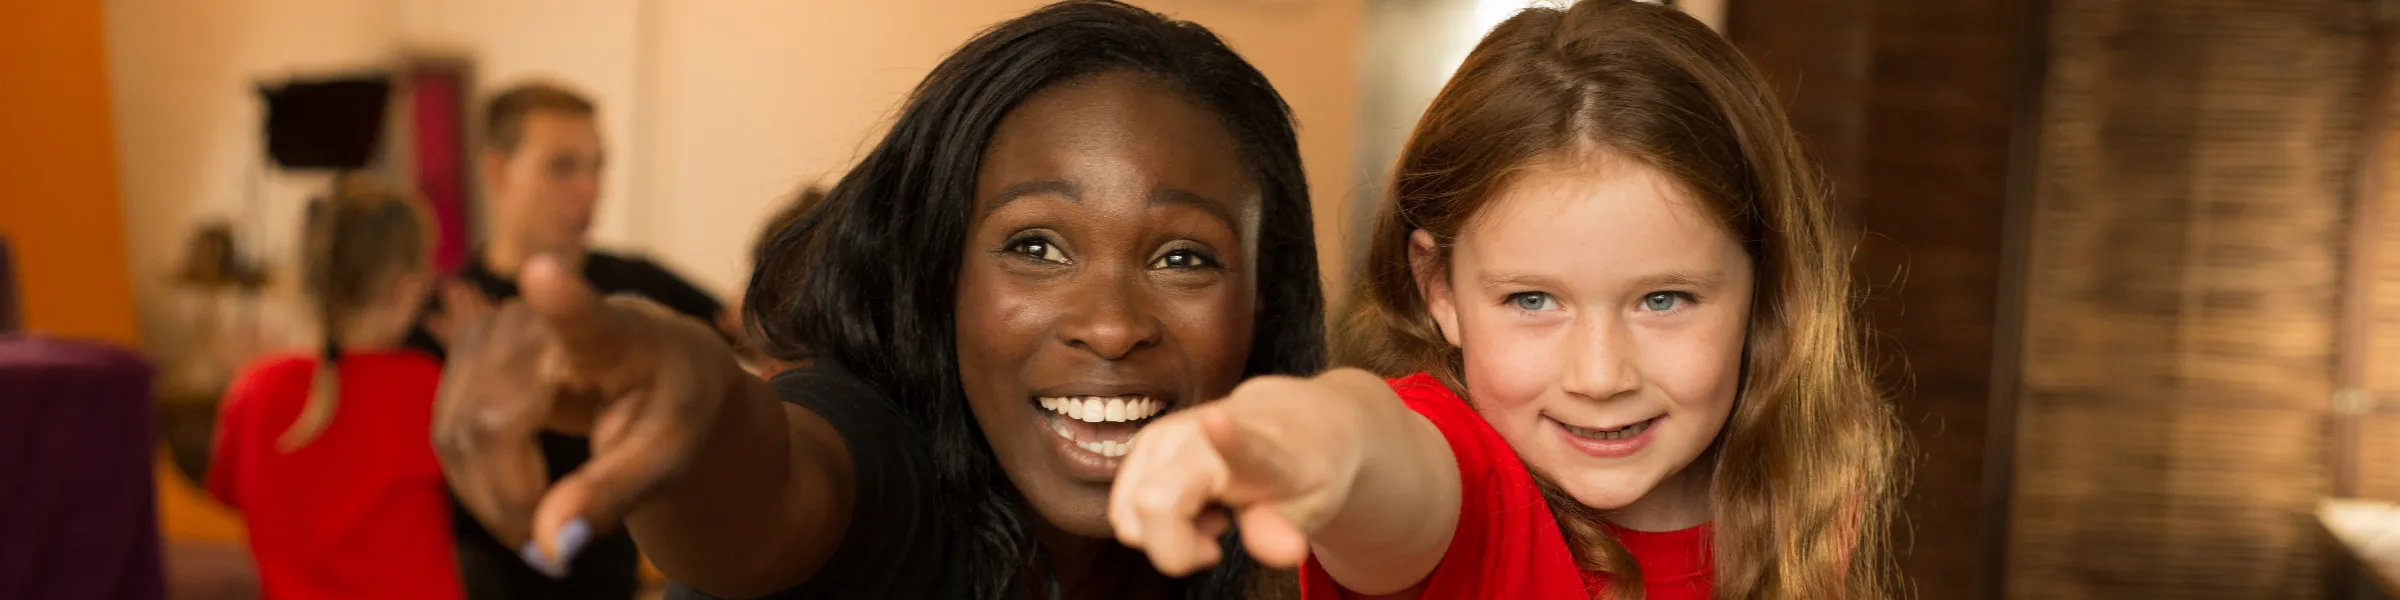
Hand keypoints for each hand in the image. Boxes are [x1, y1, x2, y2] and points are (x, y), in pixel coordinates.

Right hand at [432, 256, 748, 576]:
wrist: (661, 365)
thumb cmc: (671, 407)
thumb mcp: (668, 457)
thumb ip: (614, 496)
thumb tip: (552, 549)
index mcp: (617, 334)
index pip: (584, 316)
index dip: (561, 298)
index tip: (544, 272)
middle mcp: (544, 319)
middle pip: (492, 424)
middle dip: (511, 500)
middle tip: (550, 556)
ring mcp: (496, 328)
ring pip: (458, 433)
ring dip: (489, 498)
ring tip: (539, 529)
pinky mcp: (467, 348)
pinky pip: (447, 432)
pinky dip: (474, 480)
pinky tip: (515, 495)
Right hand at [1107, 375, 1372, 575]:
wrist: (1294, 422)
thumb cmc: (1301, 470)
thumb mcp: (1311, 507)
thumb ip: (1285, 529)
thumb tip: (1283, 552)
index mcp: (1258, 446)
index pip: (1240, 443)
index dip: (1226, 438)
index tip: (1216, 421)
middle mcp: (1199, 431)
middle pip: (1152, 506)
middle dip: (1176, 550)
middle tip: (1217, 543)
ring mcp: (1162, 435)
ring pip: (1129, 518)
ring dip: (1165, 538)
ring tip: (1212, 518)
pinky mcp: (1141, 446)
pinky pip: (1126, 512)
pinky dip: (1155, 526)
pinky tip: (1193, 505)